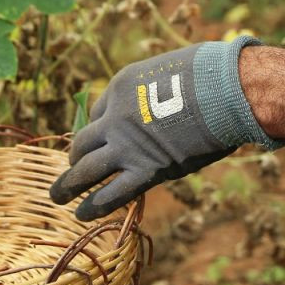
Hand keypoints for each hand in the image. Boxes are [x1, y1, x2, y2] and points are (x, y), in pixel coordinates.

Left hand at [49, 37, 280, 220]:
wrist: (226, 89)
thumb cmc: (211, 75)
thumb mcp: (171, 71)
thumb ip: (156, 90)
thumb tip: (165, 103)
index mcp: (121, 86)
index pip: (98, 112)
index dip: (99, 129)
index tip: (103, 140)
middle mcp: (115, 116)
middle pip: (84, 140)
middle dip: (75, 156)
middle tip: (72, 166)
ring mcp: (126, 144)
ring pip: (85, 168)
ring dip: (69, 184)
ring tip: (58, 196)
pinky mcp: (145, 169)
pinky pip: (110, 193)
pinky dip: (92, 206)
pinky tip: (81, 214)